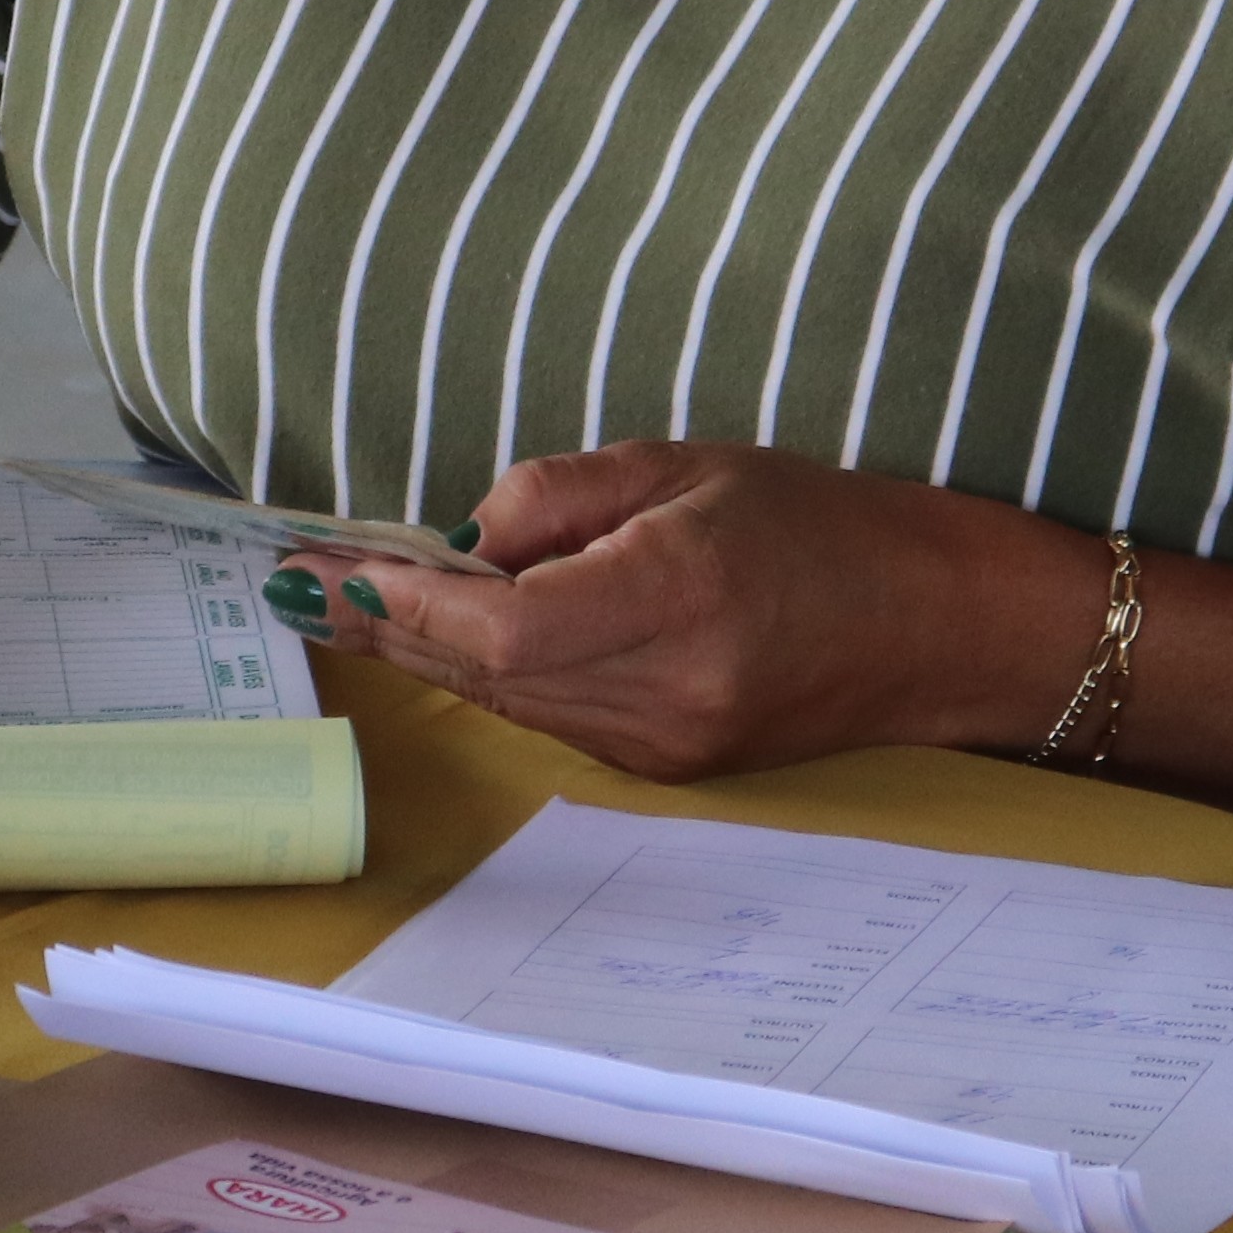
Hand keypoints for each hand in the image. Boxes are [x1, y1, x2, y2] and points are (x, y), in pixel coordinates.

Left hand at [308, 441, 1103, 780]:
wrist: (935, 625)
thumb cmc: (818, 523)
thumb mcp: (687, 464)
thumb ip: (560, 496)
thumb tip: (458, 538)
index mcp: (680, 598)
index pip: (505, 629)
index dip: (407, 602)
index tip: (336, 564)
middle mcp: (668, 692)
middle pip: (486, 674)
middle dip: (386, 625)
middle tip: (297, 582)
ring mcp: (666, 746)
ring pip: (506, 701)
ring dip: (425, 652)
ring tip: (342, 600)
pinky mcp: (667, 768)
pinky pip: (549, 715)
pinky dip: (492, 672)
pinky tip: (449, 630)